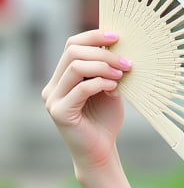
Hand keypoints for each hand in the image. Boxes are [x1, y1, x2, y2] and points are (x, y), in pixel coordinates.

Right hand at [42, 29, 131, 171]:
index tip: (117, 37)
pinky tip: (114, 87)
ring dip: (103, 66)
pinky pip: (80, 88)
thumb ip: (107, 69)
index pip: (72, 45)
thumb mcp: (109, 87)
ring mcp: (53, 99)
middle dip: (103, 53)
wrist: (101, 151)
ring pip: (75, 67)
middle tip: (126, 63)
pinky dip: (100, 83)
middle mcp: (53, 86)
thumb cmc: (105, 120)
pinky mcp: (59, 112)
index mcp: (62, 77)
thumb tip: (117, 43)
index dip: (93, 36)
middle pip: (73, 52)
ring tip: (122, 74)